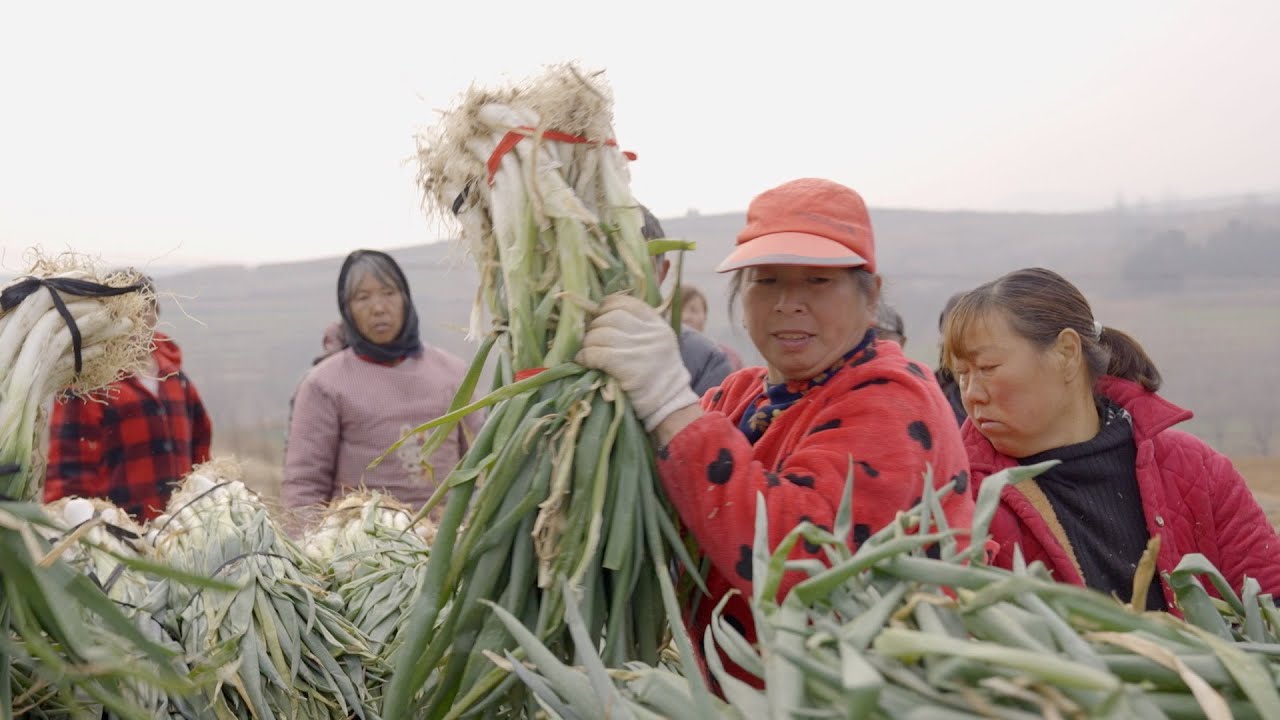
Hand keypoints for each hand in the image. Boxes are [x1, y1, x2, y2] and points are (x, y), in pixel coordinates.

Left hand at [576, 294, 700, 430]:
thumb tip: (603, 316)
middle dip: (595, 327)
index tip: (600, 316)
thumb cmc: (658, 377)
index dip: (607, 307)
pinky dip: (586, 356)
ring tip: (587, 352)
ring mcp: (639, 349)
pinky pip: (597, 352)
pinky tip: (584, 361)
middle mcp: (650, 334)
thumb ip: (638, 328)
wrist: (669, 406)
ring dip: (588, 343)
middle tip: (591, 340)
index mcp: (658, 325)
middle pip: (611, 317)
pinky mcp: (627, 366)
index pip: (627, 303)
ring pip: (600, 334)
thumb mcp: (658, 344)